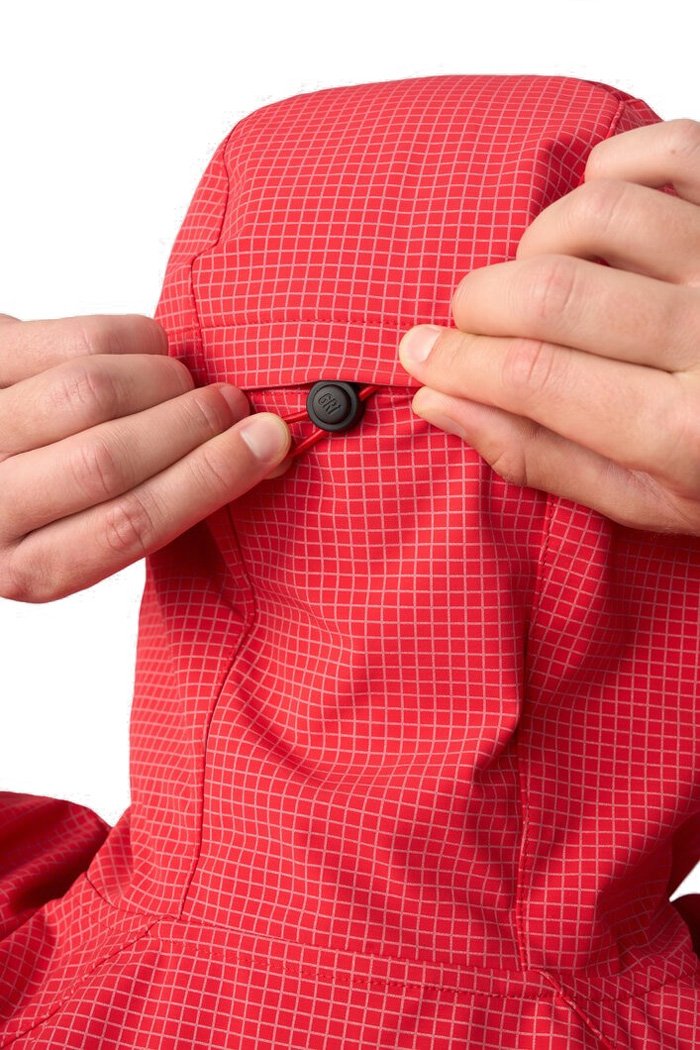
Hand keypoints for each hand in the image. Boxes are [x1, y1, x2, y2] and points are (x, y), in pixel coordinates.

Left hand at [0, 314, 290, 602]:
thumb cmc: (46, 488)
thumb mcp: (88, 528)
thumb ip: (155, 502)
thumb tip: (259, 453)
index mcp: (30, 568)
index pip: (129, 527)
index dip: (209, 479)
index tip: (265, 444)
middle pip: (108, 462)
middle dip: (193, 424)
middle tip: (233, 406)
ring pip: (90, 393)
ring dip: (163, 380)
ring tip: (184, 382)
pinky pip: (72, 340)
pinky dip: (132, 337)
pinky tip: (146, 349)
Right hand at [397, 118, 699, 536]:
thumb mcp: (643, 497)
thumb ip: (539, 457)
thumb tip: (439, 403)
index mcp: (685, 432)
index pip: (531, 377)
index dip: (456, 362)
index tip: (420, 356)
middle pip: (549, 293)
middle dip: (477, 305)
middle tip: (470, 322)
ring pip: (595, 213)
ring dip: (537, 241)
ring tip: (540, 276)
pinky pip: (662, 151)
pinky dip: (606, 171)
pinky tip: (597, 223)